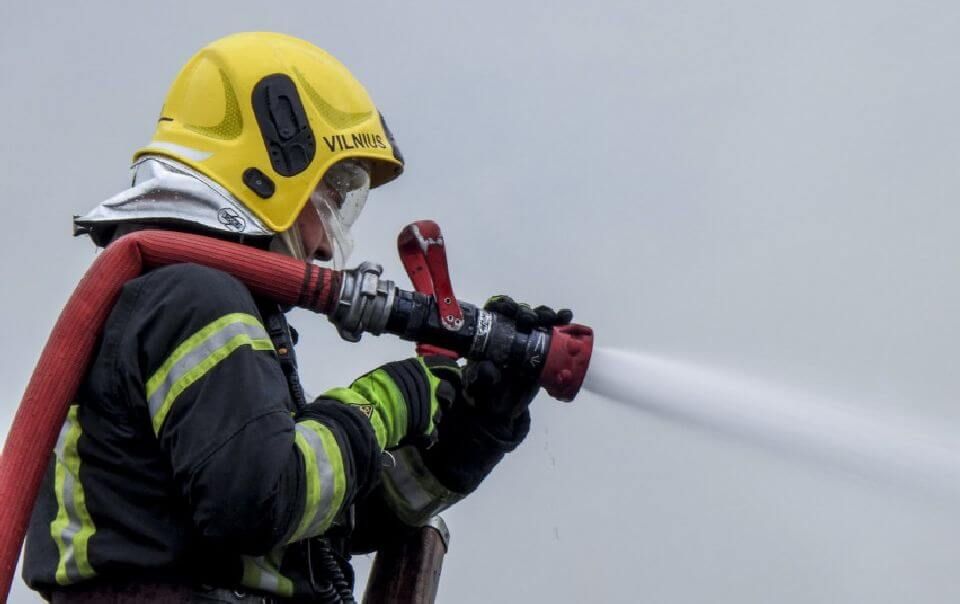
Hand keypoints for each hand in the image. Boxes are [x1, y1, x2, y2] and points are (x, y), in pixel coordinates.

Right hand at [329, 356, 456, 449]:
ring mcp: (431, 407)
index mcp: (419, 369)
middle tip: (440, 400)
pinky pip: (434, 433)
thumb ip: (402, 374)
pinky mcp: (428, 427)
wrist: (368, 413)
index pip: (445, 364)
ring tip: (424, 420)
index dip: (452, 370)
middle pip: (449, 389)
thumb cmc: (370, 389)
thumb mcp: (386, 373)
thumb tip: (404, 376)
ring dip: (435, 415)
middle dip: (446, 396)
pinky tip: (421, 437)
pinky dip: (428, 436)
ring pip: (442, 412)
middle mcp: (430, 385)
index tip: (454, 374)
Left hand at [464, 296, 572, 418]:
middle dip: (527, 312)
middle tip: (533, 319)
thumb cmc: (484, 395)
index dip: (503, 306)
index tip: (510, 310)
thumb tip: (488, 367)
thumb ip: (482, 378)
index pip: (495, 312)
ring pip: (536, 319)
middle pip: (518, 313)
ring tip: (557, 318)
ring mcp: (526, 339)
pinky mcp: (542, 348)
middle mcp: (508, 332)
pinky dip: (560, 323)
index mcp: (489, 336)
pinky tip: (566, 318)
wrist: (500, 410)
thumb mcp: (478, 387)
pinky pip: (552, 332)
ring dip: (546, 315)